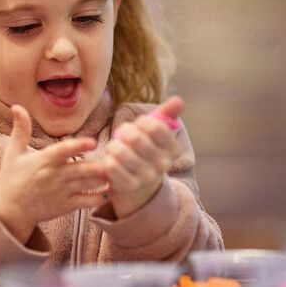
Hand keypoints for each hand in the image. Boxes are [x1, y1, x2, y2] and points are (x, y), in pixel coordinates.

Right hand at [0, 105, 108, 242]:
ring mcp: (62, 192)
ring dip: (104, 178)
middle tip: (118, 158)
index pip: (62, 151)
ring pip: (88, 184)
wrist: (9, 211)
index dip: (78, 146)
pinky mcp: (66, 206)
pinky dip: (100, 197)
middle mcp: (55, 176)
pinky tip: (113, 190)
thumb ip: (20, 129)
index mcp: (43, 161)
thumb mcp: (12, 153)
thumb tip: (17, 105)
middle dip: (99, 166)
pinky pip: (87, 202)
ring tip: (120, 170)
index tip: (93, 141)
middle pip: (81, 170)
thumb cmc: (10, 179)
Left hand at [102, 96, 183, 218]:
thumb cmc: (147, 150)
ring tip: (116, 148)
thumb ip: (167, 114)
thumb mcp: (157, 132)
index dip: (141, 122)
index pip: (155, 126)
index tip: (139, 125)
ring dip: (114, 146)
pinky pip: (111, 167)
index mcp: (173, 149)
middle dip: (124, 132)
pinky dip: (107, 160)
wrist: (140, 184)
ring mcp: (146, 177)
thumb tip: (179, 100)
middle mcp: (163, 165)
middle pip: (135, 138)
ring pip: (120, 151)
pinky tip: (111, 160)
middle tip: (123, 135)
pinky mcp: (128, 186)